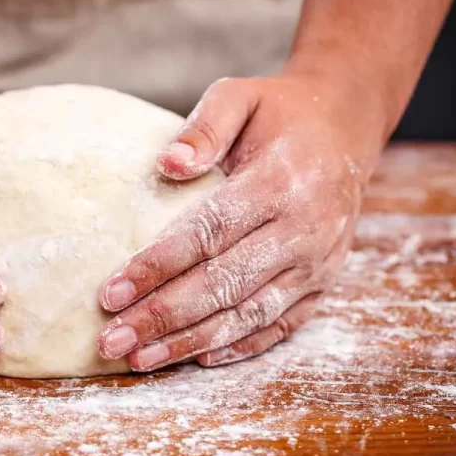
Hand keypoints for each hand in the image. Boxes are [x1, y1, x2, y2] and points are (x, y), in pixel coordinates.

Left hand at [96, 70, 389, 370]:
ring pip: (248, 315)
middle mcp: (304, 230)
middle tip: (110, 341)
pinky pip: (278, 327)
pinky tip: (193, 358)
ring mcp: (318, 263)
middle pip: (223, 284)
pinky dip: (237, 347)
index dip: (157, 266)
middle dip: (162, 317)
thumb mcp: (241, 95)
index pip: (208, 232)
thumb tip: (168, 164)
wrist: (346, 127)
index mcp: (280, 182)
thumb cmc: (279, 113)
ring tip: (139, 360)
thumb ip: (205, 125)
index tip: (109, 292)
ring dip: (190, 342)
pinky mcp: (322, 285)